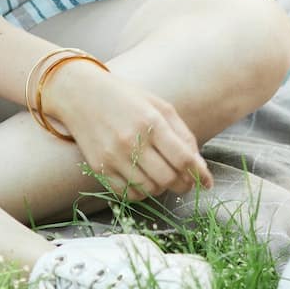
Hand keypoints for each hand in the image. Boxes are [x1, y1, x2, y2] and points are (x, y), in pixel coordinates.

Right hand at [37, 62, 212, 200]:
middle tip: (185, 181)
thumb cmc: (126, 98)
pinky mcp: (99, 167)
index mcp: (151, 121)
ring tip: (163, 176)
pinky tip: (144, 180)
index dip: (199, 174)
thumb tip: (199, 166)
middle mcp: (131, 140)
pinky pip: (128, 194)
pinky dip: (142, 193)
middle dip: (183, 184)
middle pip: (168, 178)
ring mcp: (113, 156)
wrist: (82, 94)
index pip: (183, 158)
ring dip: (162, 188)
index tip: (207, 182)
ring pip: (149, 189)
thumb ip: (182, 134)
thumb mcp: (159, 106)